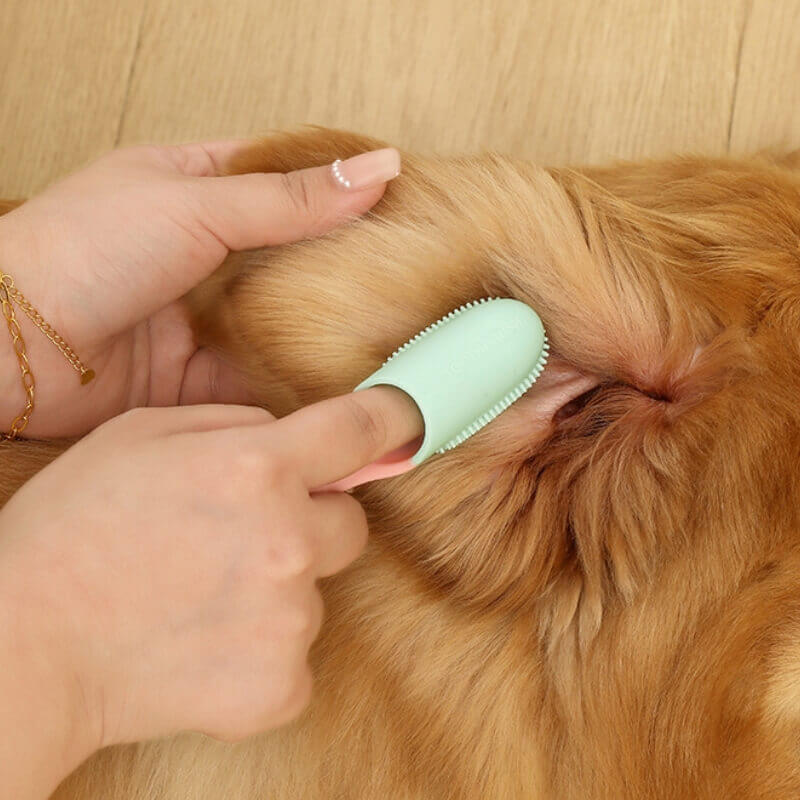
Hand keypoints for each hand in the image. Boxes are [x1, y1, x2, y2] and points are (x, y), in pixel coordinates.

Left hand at [0, 141, 400, 437]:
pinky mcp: (202, 373)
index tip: (400, 202)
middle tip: (410, 277)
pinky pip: (264, 375)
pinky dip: (299, 381)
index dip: (341, 188)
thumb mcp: (197, 204)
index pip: (287, 178)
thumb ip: (290, 198)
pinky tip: (347, 383)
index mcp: (198, 187)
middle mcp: (206, 252)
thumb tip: (376, 169)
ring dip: (326, 329)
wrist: (16, 346)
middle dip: (344, 268)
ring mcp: (206, 314)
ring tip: (394, 332)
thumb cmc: (84, 248)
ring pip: (284, 319)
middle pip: (293, 256)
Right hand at [0, 386, 421, 798]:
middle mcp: (288, 540)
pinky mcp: (279, 685)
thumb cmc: (72, 529)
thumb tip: (295, 437)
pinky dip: (261, 649)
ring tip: (200, 595)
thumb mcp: (142, 435)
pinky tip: (202, 642)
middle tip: (240, 538)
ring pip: (317, 591)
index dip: (392, 420)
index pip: (362, 430)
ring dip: (277, 589)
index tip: (404, 422)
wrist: (23, 647)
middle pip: (350, 525)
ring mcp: (289, 620)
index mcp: (257, 467)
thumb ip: (236, 425)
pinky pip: (296, 653)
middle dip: (311, 524)